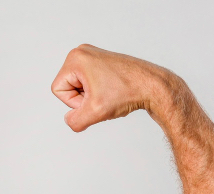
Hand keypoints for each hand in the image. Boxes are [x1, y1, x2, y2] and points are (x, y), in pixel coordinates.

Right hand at [51, 45, 177, 131]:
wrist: (154, 86)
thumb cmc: (127, 93)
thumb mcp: (95, 113)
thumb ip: (74, 121)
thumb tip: (70, 119)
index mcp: (75, 58)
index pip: (58, 90)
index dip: (74, 102)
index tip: (95, 99)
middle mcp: (82, 52)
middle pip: (68, 87)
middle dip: (84, 99)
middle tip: (104, 97)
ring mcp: (92, 55)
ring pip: (79, 87)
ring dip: (92, 97)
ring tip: (110, 94)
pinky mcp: (101, 61)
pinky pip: (89, 83)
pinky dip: (98, 92)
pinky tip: (114, 92)